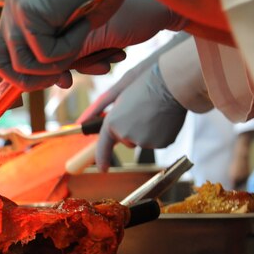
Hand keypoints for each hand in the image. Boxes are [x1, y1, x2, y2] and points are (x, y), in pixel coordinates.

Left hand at [0, 0, 164, 90]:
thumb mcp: (73, 31)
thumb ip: (59, 55)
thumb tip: (58, 83)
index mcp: (18, 13)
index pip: (1, 57)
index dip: (21, 76)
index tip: (50, 77)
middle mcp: (11, 10)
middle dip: (29, 81)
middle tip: (58, 76)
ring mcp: (16, 9)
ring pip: (23, 65)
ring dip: (57, 64)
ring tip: (78, 41)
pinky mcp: (27, 11)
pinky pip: (44, 54)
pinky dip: (69, 48)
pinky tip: (83, 25)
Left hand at [82, 33, 201, 170]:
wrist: (171, 84)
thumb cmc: (144, 84)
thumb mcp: (118, 93)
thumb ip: (100, 109)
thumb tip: (81, 123)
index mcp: (112, 123)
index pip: (103, 146)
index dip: (102, 158)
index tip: (102, 168)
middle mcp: (125, 135)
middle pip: (126, 140)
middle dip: (131, 129)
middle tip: (141, 110)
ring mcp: (143, 141)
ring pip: (143, 140)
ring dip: (146, 130)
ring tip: (154, 111)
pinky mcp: (160, 144)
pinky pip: (157, 141)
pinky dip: (160, 132)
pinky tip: (164, 118)